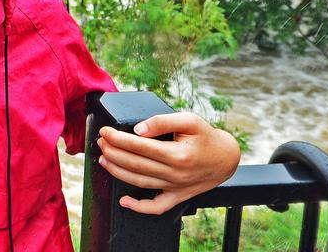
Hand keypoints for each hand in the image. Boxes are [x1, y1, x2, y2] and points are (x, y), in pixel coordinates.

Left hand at [96, 111, 240, 214]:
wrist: (227, 158)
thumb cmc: (206, 137)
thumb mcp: (189, 120)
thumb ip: (162, 121)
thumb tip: (138, 129)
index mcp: (177, 154)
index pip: (139, 146)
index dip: (118, 138)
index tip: (105, 131)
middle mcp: (175, 174)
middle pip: (135, 164)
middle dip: (113, 152)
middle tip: (101, 142)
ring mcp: (176, 188)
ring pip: (140, 183)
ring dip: (118, 172)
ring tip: (104, 160)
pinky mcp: (178, 196)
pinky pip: (157, 207)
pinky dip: (139, 207)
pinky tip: (124, 201)